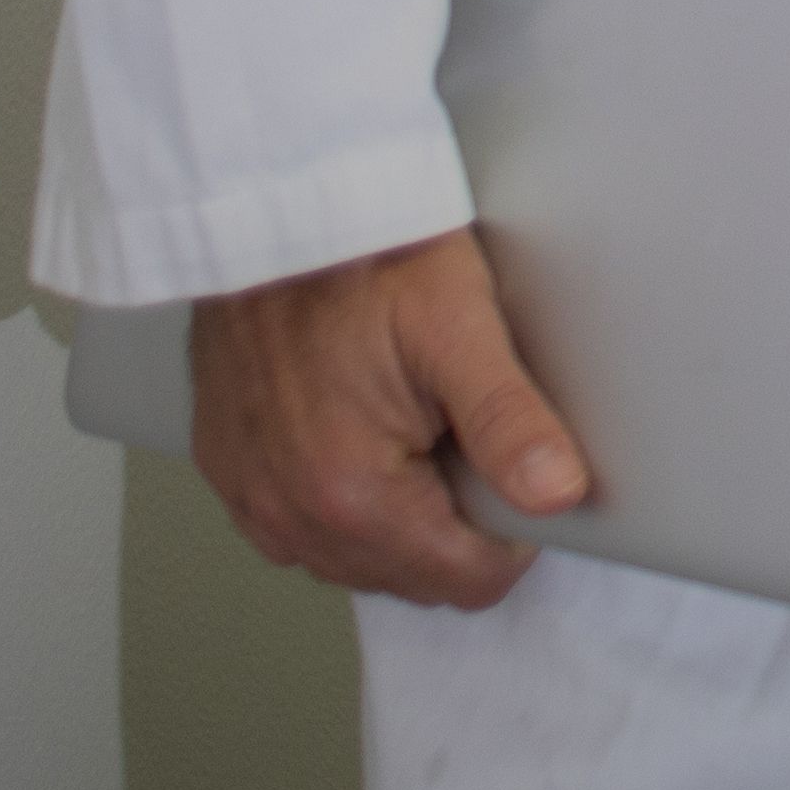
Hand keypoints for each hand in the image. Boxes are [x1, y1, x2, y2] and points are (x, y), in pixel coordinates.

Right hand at [187, 225, 587, 609]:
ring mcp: (253, 497)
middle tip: (460, 430)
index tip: (515, 465)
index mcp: (352, 493)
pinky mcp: (231, 473)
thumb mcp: (459, 324)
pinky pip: (301, 529)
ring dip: (398, 516)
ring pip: (358, 560)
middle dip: (454, 522)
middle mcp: (290, 513)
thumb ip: (510, 421)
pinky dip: (341, 501)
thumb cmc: (363, 253)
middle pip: (414, 577)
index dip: (513, 530)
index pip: (469, 581)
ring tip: (412, 424)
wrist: (273, 208)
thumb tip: (558, 493)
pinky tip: (361, 434)